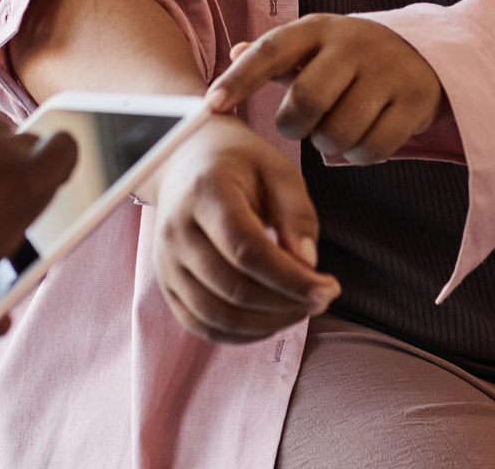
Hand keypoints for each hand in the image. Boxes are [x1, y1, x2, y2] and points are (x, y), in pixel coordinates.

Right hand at [151, 115, 340, 342]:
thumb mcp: (279, 172)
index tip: (329, 287)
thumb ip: (297, 215)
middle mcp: (176, 231)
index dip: (291, 278)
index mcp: (205, 193)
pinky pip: (202, 325)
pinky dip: (242, 333)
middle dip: (286, 304)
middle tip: (323, 299)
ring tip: (302, 308)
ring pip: (217, 316)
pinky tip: (272, 319)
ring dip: (268, 323)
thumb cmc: (241, 164)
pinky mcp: (166, 286)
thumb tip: (307, 265)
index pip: (247, 250)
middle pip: (233, 289)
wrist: (187, 162)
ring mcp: (165, 263)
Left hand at [206, 14, 445, 165]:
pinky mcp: (414, 102)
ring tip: (337, 129)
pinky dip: (359, 155)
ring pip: (339, 131)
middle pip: (307, 100)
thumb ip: (275, 55)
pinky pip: (371, 148)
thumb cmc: (354, 57)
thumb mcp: (316, 45)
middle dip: (295, 126)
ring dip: (329, 144)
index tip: (212, 105)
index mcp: (321, 29)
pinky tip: (362, 137)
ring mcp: (388, 73)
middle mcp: (354, 45)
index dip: (240, 79)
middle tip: (302, 126)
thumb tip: (234, 51)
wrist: (428, 53)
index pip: (272, 51)